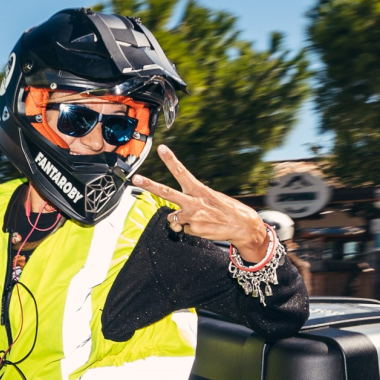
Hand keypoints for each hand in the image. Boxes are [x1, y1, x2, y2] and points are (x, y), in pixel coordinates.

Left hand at [135, 146, 271, 262]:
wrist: (243, 226)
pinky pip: (184, 230)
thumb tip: (174, 218)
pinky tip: (204, 227)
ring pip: (174, 219)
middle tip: (136, 178)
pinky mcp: (192, 229)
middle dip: (149, 185)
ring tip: (201, 219)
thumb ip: (190, 204)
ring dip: (183, 221)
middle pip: (166, 192)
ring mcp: (191, 216)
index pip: (182, 172)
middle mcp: (193, 202)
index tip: (162, 149)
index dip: (171, 160)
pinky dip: (192, 230)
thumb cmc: (226, 211)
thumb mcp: (210, 200)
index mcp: (199, 190)